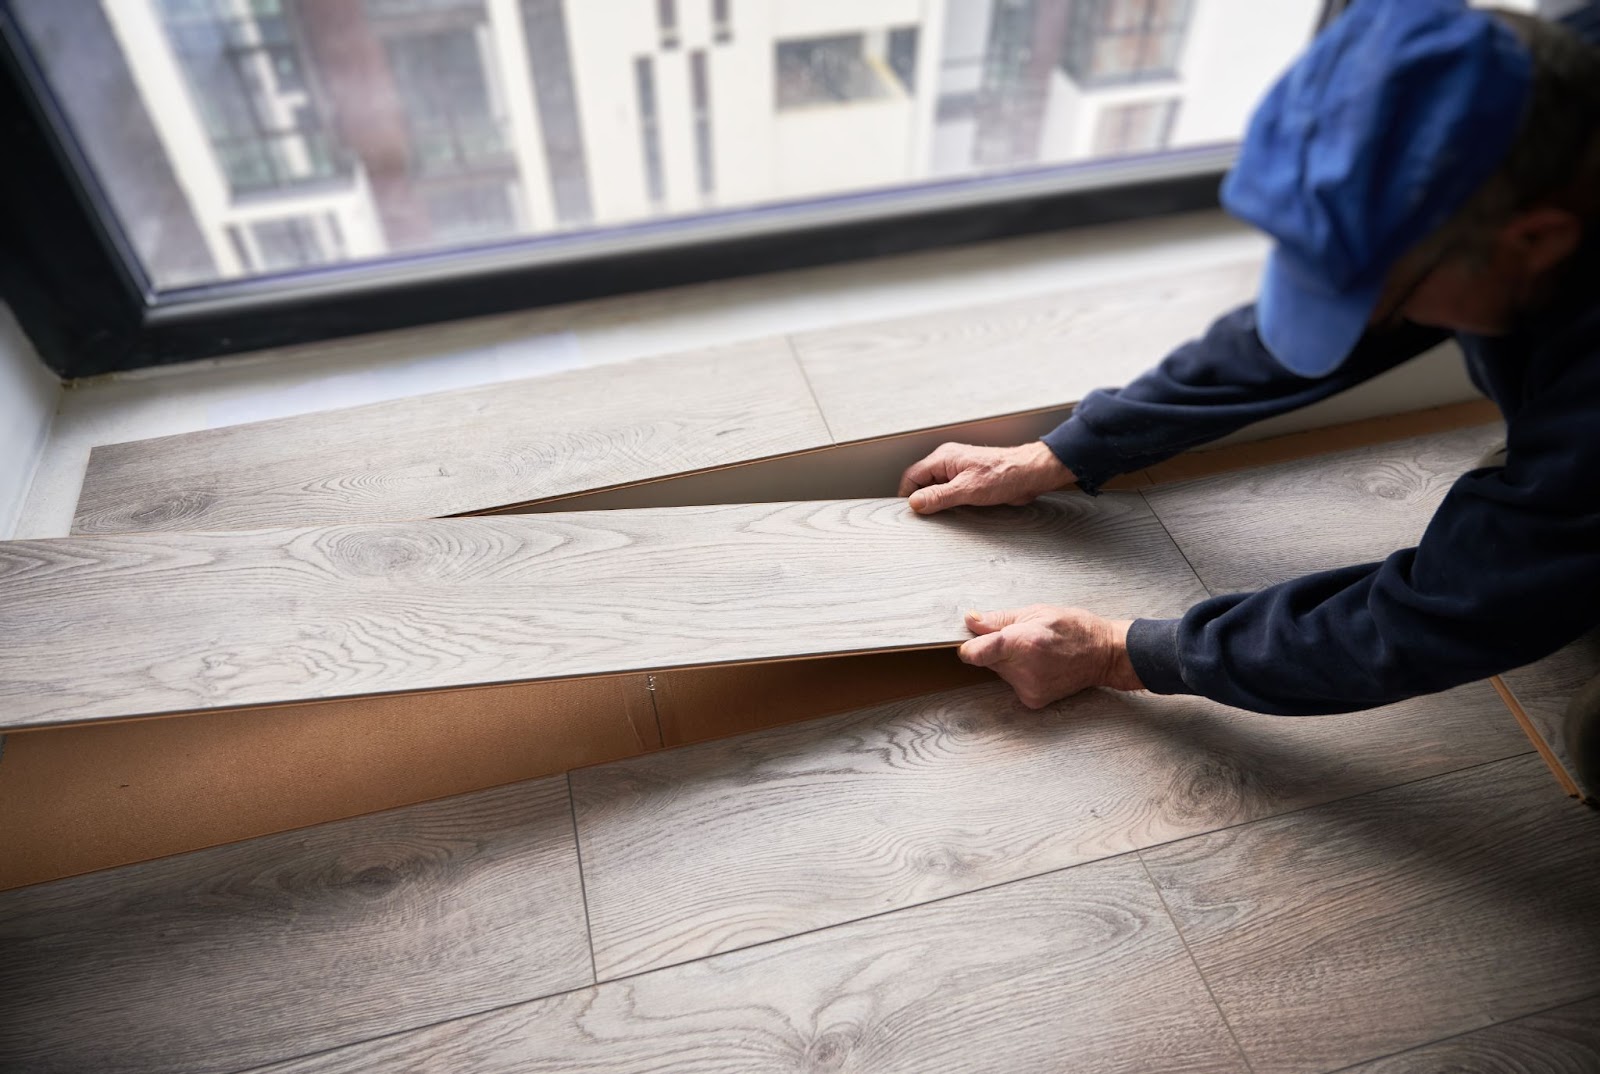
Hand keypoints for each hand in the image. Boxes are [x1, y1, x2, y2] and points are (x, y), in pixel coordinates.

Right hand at [898, 442, 1073, 514]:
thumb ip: (938, 496)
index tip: (912, 512)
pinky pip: (949, 492)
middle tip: (929, 516)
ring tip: (947, 512)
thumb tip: (915, 503)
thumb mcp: (967, 489)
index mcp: (944, 458)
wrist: (1030, 474)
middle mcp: (948, 462)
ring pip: (936, 488)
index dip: (909, 495)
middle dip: (923, 499)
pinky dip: (949, 503)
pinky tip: (957, 510)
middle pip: (922, 482)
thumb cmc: (1005, 474)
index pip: (913, 476)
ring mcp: (958, 471)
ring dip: (938, 502)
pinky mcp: (968, 480)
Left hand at [958, 605, 1143, 708]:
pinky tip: (1041, 666)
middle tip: (1020, 638)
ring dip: (1009, 661)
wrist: (1104, 654)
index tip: (967, 642)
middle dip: (995, 648)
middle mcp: (1023, 669)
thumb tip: (971, 621)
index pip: (976, 653)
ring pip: (1000, 672)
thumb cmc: (1075, 628)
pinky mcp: (1033, 700)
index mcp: (1022, 642)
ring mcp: (1028, 688)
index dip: (968, 646)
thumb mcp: (1036, 612)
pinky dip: (1020, 674)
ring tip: (1036, 651)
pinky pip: (1013, 683)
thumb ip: (998, 619)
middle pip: (987, 660)